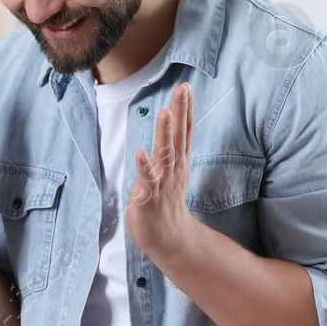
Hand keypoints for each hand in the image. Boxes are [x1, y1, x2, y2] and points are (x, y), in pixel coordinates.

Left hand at [125, 81, 196, 259]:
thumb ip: (170, 149)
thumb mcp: (171, 171)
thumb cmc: (165, 202)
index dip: (185, 109)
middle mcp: (173, 168)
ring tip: (165, 114)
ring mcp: (163, 182)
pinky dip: (144, 167)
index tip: (186, 87)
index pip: (184, 131)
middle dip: (181, 112)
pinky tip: (140, 152)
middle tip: (183, 89)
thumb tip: (170, 127)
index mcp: (178, 161)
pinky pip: (148, 181)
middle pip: (179, 136)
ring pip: (165, 154)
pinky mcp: (149, 197)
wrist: (168, 238)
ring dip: (164, 134)